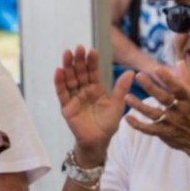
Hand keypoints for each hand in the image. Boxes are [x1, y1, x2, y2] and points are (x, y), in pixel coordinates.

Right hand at [54, 45, 133, 163]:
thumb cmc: (107, 125)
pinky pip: (62, 93)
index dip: (92, 62)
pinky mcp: (66, 107)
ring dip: (67, 67)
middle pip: (80, 73)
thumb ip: (121, 89)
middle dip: (79, 60)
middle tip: (78, 48)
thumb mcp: (117, 105)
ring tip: (66, 53)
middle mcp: (84, 91)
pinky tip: (58, 71)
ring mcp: (74, 98)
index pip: (93, 72)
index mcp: (96, 89)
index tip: (92, 50)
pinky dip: (59, 82)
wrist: (98, 142)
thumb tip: (131, 72)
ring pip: (70, 79)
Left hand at [124, 62, 189, 167]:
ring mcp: (172, 123)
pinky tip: (127, 118)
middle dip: (151, 87)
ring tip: (126, 97)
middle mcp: (180, 111)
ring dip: (139, 106)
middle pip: (164, 98)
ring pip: (153, 114)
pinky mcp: (165, 133)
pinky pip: (149, 130)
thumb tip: (180, 62)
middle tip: (139, 76)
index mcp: (188, 99)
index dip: (168, 79)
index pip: (178, 88)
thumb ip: (186, 79)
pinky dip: (138, 125)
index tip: (158, 69)